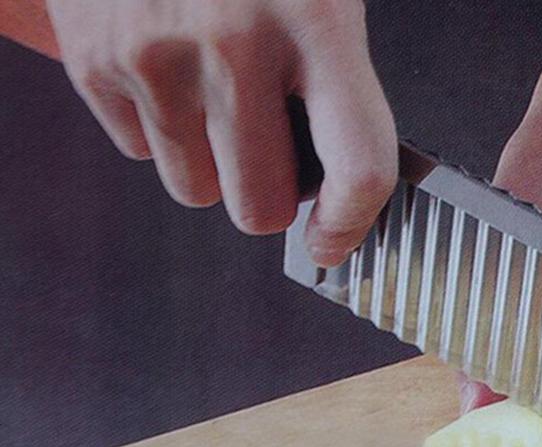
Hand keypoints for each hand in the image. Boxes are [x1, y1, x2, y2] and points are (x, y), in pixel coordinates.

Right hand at [46, 0, 396, 262]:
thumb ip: (336, 83)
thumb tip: (339, 183)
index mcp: (317, 20)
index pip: (357, 169)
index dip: (348, 225)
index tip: (333, 240)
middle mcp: (234, 44)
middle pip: (260, 209)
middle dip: (269, 195)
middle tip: (268, 153)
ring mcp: (156, 55)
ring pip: (197, 192)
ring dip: (212, 165)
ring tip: (212, 95)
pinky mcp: (96, 60)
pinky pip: (142, 153)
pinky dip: (160, 130)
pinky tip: (169, 72)